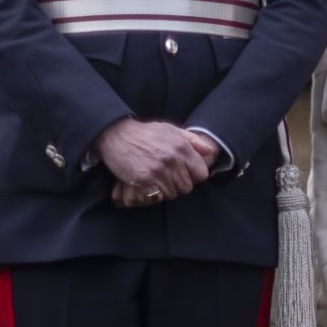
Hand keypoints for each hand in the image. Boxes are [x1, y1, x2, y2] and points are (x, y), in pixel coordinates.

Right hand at [96, 119, 210, 203]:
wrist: (116, 134)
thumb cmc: (145, 133)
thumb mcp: (171, 130)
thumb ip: (193, 141)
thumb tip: (210, 151)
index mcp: (182, 147)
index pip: (201, 174)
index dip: (193, 176)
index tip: (184, 174)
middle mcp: (173, 159)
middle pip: (187, 187)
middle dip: (178, 185)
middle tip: (167, 178)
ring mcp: (158, 170)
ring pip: (172, 194)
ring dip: (165, 190)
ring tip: (156, 180)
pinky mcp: (144, 179)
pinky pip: (157, 196)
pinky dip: (154, 194)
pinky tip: (148, 185)